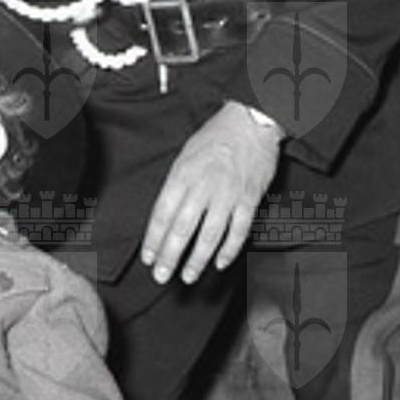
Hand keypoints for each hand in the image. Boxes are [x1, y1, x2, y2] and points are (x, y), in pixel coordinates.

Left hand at [140, 103, 281, 284]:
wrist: (251, 122)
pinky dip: (229, 250)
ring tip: (187, 276)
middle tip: (161, 276)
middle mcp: (203, 187)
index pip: (162, 214)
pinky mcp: (249, 199)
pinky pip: (238, 231)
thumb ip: (175, 187)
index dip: (153, 240)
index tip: (148, 258)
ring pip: (210, 235)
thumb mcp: (184, 157)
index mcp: (182, 175)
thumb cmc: (215, 138)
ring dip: (197, 260)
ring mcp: (227, 194)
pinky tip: (219, 263)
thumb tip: (164, 219)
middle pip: (182, 229)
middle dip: (170, 257)